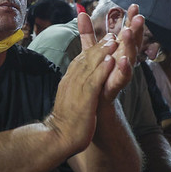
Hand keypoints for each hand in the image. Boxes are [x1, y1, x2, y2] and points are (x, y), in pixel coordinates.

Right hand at [46, 21, 117, 155]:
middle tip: (111, 35)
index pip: (80, 61)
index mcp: (69, 81)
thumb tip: (74, 82)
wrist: (57, 137)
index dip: (92, 50)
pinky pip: (94, 81)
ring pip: (90, 66)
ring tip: (113, 40)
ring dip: (102, 52)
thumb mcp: (67, 99)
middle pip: (85, 59)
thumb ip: (72, 88)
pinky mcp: (84, 99)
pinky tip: (111, 61)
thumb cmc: (65, 120)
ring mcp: (77, 88)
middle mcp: (72, 81)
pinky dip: (102, 69)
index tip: (103, 41)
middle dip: (99, 46)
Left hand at [79, 5, 142, 102]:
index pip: (128, 32)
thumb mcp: (91, 50)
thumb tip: (81, 13)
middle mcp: (123, 60)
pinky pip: (122, 77)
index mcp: (119, 50)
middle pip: (132, 42)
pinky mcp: (115, 85)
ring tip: (128, 32)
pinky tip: (123, 59)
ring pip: (130, 57)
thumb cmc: (96, 73)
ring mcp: (121, 72)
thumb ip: (88, 33)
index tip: (134, 6)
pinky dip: (123, 68)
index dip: (131, 19)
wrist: (92, 99)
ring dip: (130, 45)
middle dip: (136, 29)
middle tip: (138, 17)